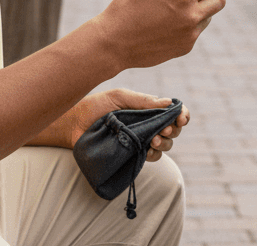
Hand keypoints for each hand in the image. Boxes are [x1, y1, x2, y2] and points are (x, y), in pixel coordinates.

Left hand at [50, 89, 189, 160]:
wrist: (74, 125)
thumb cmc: (95, 106)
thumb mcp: (119, 97)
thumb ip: (143, 100)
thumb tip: (168, 102)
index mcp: (146, 109)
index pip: (171, 111)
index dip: (181, 115)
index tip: (182, 119)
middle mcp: (146, 124)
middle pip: (172, 129)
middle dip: (173, 130)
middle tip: (164, 130)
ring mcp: (140, 140)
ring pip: (165, 145)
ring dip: (165, 143)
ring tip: (154, 141)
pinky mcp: (131, 155)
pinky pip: (151, 158)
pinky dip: (154, 155)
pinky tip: (147, 151)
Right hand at [87, 0, 225, 70]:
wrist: (113, 43)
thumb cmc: (127, 8)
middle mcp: (191, 15)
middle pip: (220, 0)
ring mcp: (190, 33)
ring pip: (209, 16)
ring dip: (200, 9)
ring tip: (175, 9)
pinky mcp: (186, 47)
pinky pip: (196, 31)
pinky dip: (189, 25)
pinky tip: (168, 24)